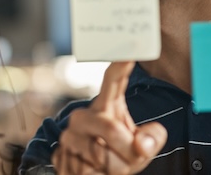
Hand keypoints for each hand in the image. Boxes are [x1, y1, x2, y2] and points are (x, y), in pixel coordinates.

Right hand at [52, 61, 166, 173]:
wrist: (89, 174)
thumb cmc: (119, 154)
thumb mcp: (143, 147)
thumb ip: (150, 140)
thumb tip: (142, 144)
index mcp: (105, 106)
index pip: (113, 80)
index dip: (121, 64)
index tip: (130, 49)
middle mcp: (83, 115)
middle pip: (111, 129)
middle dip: (130, 151)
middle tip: (133, 158)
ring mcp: (70, 135)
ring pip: (102, 156)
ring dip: (116, 169)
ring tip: (111, 166)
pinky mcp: (60, 154)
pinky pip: (88, 171)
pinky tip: (96, 171)